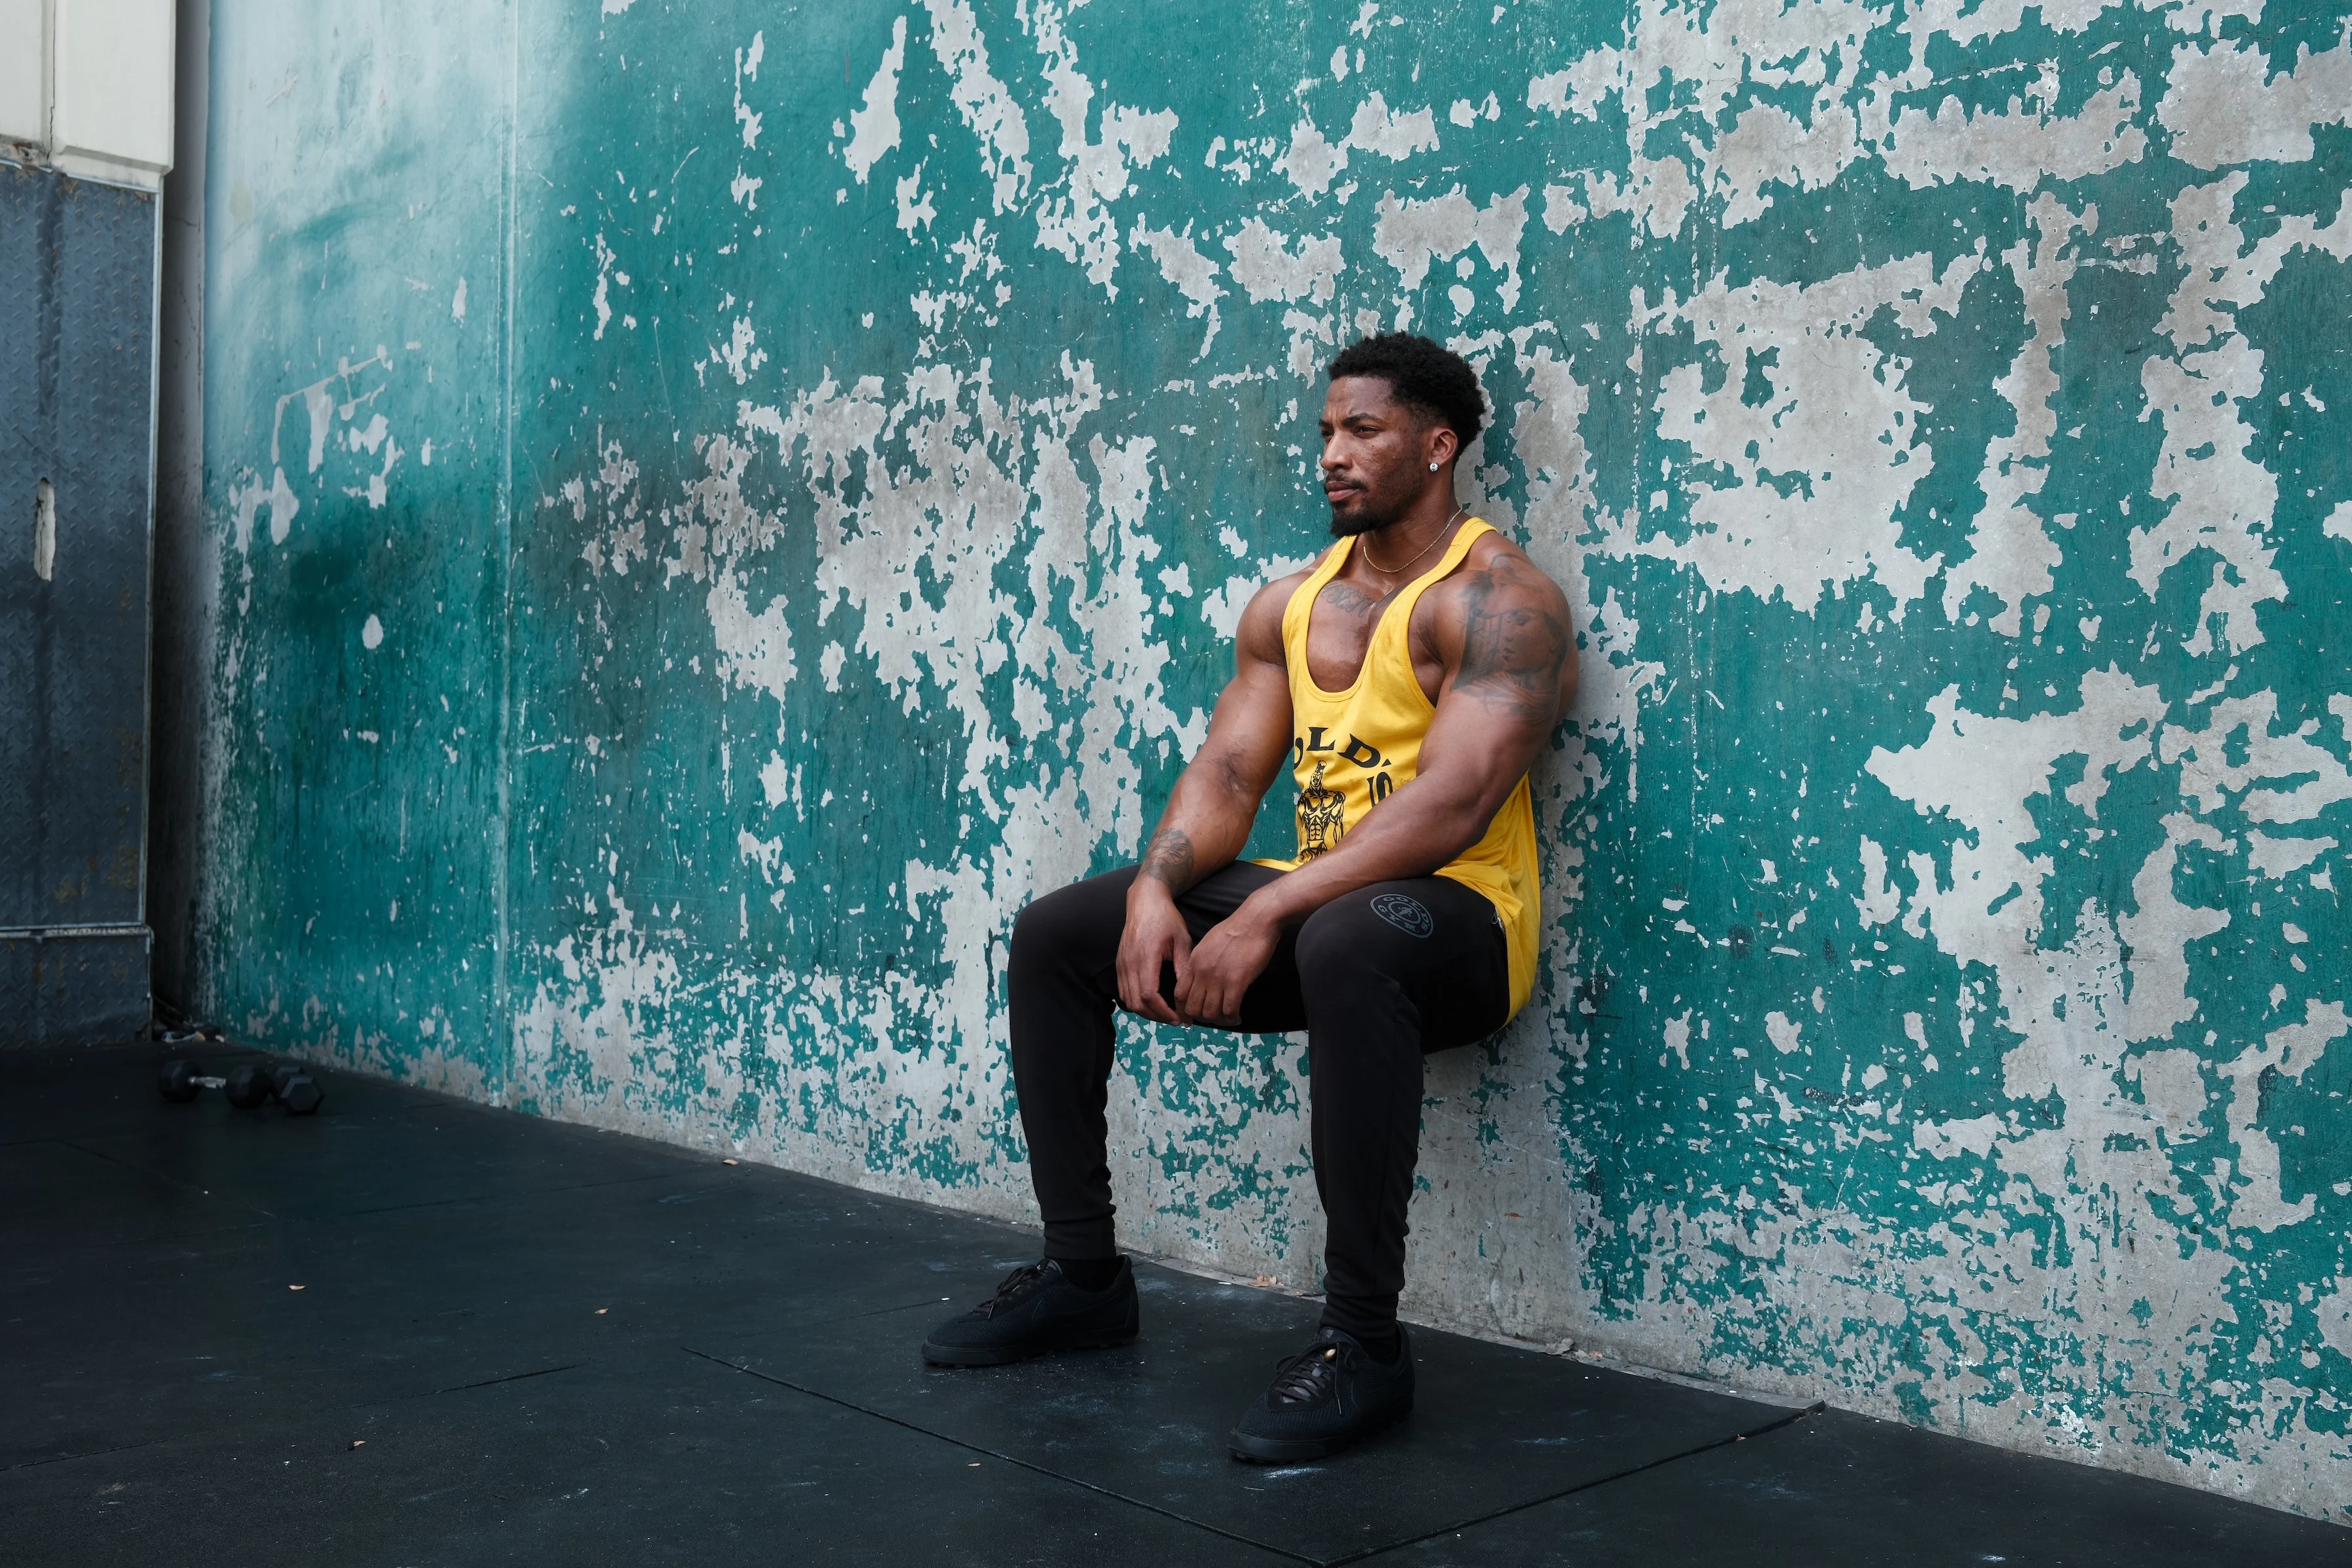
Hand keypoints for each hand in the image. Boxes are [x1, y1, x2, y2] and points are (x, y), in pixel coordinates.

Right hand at [1117, 882, 1193, 1024]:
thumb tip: (1188, 992)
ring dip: (1146, 1012)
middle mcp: (1130, 963)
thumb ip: (1184, 966)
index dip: (1164, 1012)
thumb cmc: (1166, 918)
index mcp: (1146, 957)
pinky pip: (1123, 991)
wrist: (1145, 900)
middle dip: (1157, 1017)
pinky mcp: (1119, 963)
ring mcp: (1122, 964)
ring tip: (1165, 1014)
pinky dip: (1136, 1002)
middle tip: (1176, 1020)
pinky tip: (1152, 1003)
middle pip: (1138, 1003)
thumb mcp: (1181, 939)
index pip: (1150, 996)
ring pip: (1129, 1000)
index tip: (1180, 1018)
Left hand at [1175, 902, 1279, 1025]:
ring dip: (1219, 1021)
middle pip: (1192, 1008)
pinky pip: (1229, 1010)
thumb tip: (1199, 978)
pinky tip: (1238, 1017)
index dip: (1183, 1010)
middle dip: (1201, 1018)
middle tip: (1213, 1019)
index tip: (1190, 1018)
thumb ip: (1200, 962)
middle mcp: (1202, 972)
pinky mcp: (1237, 982)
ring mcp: (1218, 978)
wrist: (1256, 920)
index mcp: (1194, 962)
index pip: (1179, 994)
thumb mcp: (1208, 944)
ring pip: (1210, 1013)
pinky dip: (1232, 1019)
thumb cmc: (1236, 929)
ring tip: (1228, 1018)